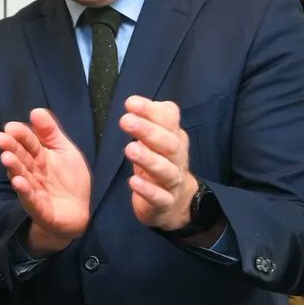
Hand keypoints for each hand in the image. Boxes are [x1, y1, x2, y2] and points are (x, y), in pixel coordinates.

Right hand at [0, 108, 89, 251]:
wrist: (78, 213)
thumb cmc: (70, 180)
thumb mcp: (65, 150)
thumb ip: (51, 132)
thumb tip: (36, 110)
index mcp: (39, 156)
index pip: (28, 142)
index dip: (21, 134)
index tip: (10, 126)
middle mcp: (33, 171)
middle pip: (21, 157)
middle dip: (11, 148)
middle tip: (0, 138)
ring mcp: (34, 189)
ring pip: (22, 176)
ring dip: (14, 167)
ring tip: (6, 157)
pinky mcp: (38, 208)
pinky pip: (30, 199)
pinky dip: (24, 191)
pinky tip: (18, 182)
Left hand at [118, 96, 196, 229]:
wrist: (176, 202)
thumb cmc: (160, 162)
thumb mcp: (157, 138)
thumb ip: (150, 119)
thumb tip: (133, 101)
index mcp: (174, 138)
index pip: (169, 120)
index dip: (151, 111)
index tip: (130, 103)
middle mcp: (177, 158)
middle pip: (169, 144)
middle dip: (149, 131)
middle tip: (126, 121)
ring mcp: (172, 182)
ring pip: (166, 170)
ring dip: (148, 159)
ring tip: (129, 148)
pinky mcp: (165, 203)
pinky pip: (160, 197)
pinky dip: (148, 190)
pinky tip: (133, 181)